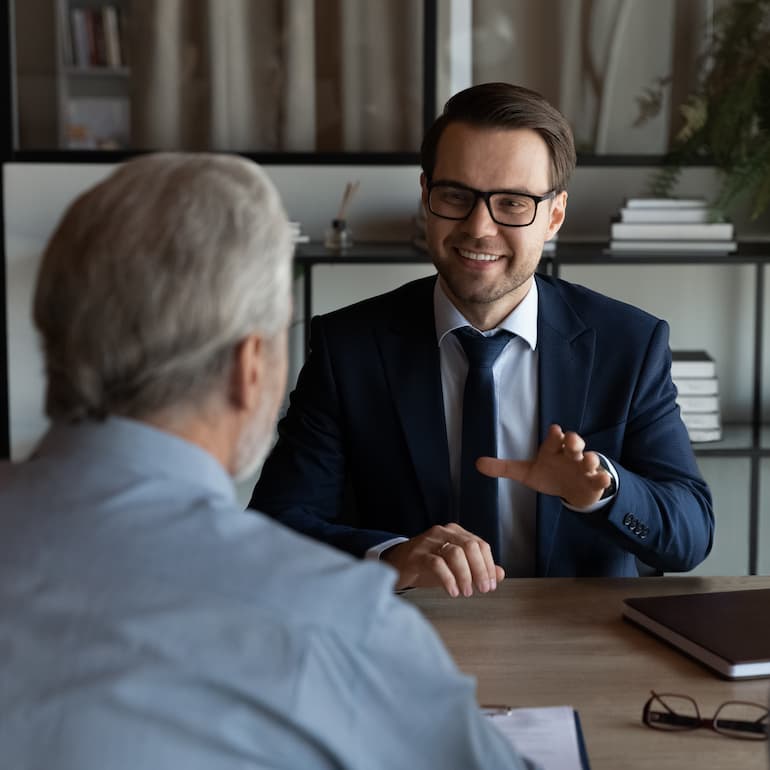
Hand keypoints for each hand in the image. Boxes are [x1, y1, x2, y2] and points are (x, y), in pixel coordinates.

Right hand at [381, 523, 504, 596]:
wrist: (396, 564)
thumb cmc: (428, 565)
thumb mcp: (455, 567)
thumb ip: (478, 568)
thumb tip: (500, 573)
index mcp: (456, 533)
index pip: (480, 545)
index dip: (488, 565)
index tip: (491, 584)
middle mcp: (443, 532)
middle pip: (470, 546)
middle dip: (480, 570)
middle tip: (483, 589)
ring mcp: (429, 541)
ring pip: (455, 553)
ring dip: (465, 575)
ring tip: (466, 592)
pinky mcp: (417, 554)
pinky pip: (437, 564)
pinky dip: (448, 579)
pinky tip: (452, 591)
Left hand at [476, 424, 611, 507]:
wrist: (572, 490)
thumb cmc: (549, 475)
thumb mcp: (526, 472)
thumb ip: (504, 468)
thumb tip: (476, 463)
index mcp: (553, 450)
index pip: (553, 439)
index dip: (554, 436)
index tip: (554, 431)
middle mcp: (570, 455)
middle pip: (573, 444)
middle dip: (573, 441)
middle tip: (570, 438)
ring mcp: (584, 468)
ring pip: (590, 459)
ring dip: (590, 459)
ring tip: (589, 460)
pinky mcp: (594, 482)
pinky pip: (601, 479)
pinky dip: (603, 479)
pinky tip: (602, 480)